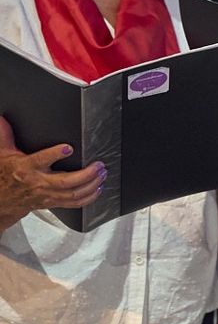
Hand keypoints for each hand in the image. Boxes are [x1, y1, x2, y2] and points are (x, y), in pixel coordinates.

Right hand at [0, 116, 104, 230]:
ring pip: (73, 194)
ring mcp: (47, 195)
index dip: (55, 154)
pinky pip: (74, 203)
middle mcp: (39, 182)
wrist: (2, 199)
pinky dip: (89, 197)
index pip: (42, 160)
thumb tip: (3, 120)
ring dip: (92, 185)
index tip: (69, 147)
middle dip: (86, 174)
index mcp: (27, 168)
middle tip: (99, 165)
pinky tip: (98, 189)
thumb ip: (6, 136)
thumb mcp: (4, 153)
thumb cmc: (6, 175)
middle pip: (66, 181)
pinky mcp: (53, 202)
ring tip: (102, 174)